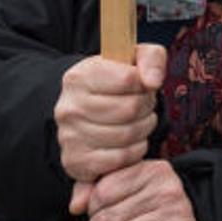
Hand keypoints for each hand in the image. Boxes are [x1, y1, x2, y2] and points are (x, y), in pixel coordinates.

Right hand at [56, 45, 165, 190]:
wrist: (89, 109)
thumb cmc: (116, 82)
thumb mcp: (135, 58)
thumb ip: (151, 59)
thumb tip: (153, 81)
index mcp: (81, 76)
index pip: (127, 79)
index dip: (145, 84)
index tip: (144, 86)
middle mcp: (69, 107)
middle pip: (129, 109)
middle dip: (147, 107)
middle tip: (146, 106)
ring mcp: (69, 136)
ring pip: (126, 135)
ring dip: (144, 128)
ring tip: (140, 121)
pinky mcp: (75, 161)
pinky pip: (119, 159)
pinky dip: (134, 151)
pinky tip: (132, 141)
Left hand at [82, 159, 199, 220]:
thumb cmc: (147, 219)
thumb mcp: (126, 195)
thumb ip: (96, 191)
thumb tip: (76, 206)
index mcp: (155, 170)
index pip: (103, 190)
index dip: (93, 211)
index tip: (101, 216)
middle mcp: (167, 189)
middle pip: (106, 218)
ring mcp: (175, 215)